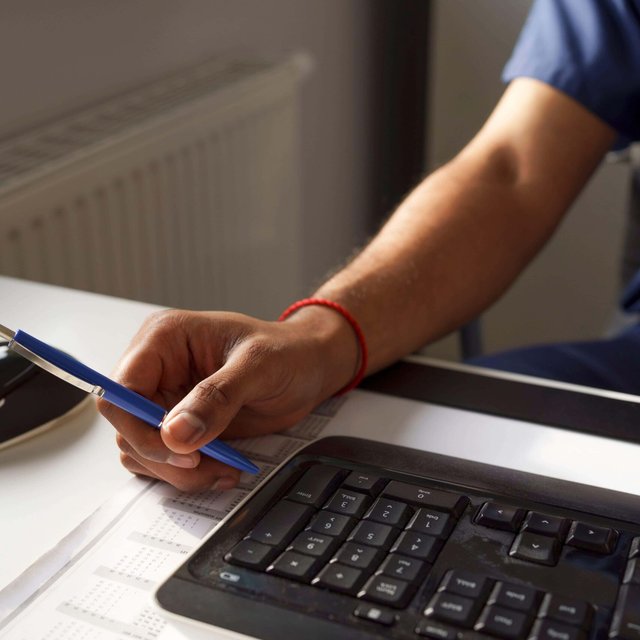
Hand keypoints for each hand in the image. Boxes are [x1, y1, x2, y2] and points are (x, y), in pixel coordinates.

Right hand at [98, 307, 356, 490]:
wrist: (309, 367)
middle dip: (163, 456)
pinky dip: (189, 473)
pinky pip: (165, 460)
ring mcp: (168, 400)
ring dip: (178, 471)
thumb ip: (217, 397)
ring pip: (142, 450)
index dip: (138, 426)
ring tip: (223, 469)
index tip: (178, 451)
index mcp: (164, 339)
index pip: (120, 389)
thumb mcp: (258, 366)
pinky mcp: (182, 426)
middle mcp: (158, 369)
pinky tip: (222, 470)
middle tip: (206, 465)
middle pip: (127, 427)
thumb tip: (175, 434)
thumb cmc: (287, 352)